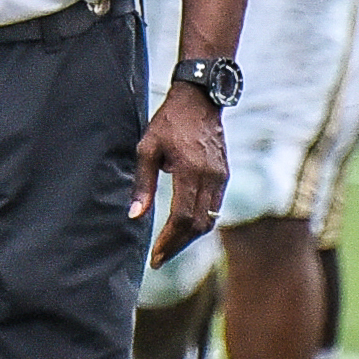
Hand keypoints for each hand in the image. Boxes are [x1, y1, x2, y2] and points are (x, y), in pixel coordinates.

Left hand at [133, 80, 225, 263]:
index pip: (183, 217)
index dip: (169, 240)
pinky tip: (183, 229)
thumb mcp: (147, 147)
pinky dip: (200, 223)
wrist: (200, 100)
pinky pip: (214, 208)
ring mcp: (221, 177)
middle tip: (159, 259)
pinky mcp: (224, 176)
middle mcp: (211, 177)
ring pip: (210, 220)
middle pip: (198, 225)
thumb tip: (135, 216)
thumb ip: (142, 183)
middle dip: (178, 245)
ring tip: (169, 248)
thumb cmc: (169, 122)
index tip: (155, 255)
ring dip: (189, 238)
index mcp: (190, 171)